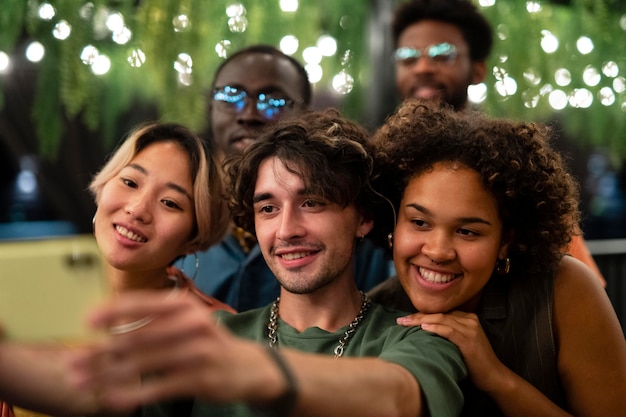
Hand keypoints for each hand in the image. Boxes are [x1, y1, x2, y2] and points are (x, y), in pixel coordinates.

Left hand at [68, 292, 266, 411]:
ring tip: (83, 382)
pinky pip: (160, 387)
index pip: (142, 304)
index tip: (86, 322)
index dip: (112, 312)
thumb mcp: (186, 323)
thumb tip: (109, 329)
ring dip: (108, 375)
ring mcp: (197, 351)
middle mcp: (191, 324)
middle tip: (73, 362)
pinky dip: (133, 394)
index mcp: (185, 306)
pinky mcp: (201, 378)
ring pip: (143, 364)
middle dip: (99, 352)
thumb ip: (154, 323)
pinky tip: (112, 399)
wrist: (248, 367)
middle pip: (136, 338)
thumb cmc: (207, 343)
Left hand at [397, 311, 507, 392]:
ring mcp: (470, 328)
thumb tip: (424, 331)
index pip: (440, 313)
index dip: (421, 315)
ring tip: (405, 323)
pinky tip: (422, 328)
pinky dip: (435, 328)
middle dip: (417, 316)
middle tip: (400, 320)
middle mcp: (469, 319)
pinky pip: (449, 330)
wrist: (492, 375)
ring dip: (420, 320)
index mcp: (467, 318)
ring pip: (441, 319)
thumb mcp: (461, 343)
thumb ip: (448, 333)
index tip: (406, 319)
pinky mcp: (469, 338)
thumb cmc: (474, 362)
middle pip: (438, 314)